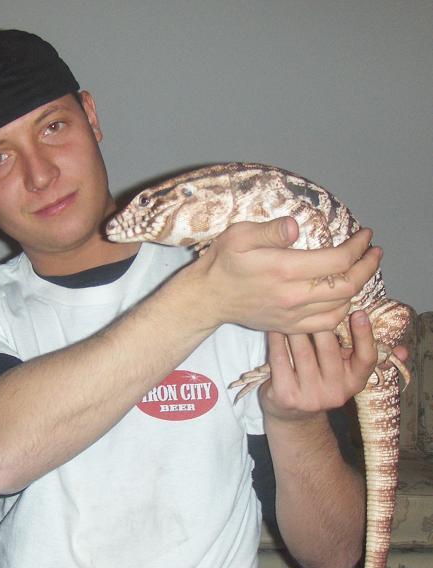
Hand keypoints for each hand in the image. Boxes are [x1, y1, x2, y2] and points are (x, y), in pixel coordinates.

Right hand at [191, 216, 382, 333]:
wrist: (208, 298)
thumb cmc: (223, 262)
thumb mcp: (239, 235)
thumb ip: (270, 231)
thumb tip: (295, 226)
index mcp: (283, 269)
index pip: (337, 260)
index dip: (358, 247)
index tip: (365, 235)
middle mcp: (292, 295)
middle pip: (347, 285)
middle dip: (368, 267)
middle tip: (373, 253)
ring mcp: (292, 314)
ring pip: (341, 305)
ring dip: (358, 287)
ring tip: (362, 270)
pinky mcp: (289, 326)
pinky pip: (327, 323)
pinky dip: (342, 309)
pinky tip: (343, 296)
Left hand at [259, 311, 405, 423]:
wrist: (293, 416)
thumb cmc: (320, 381)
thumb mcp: (344, 373)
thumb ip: (363, 354)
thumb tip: (403, 351)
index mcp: (354, 383)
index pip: (366, 359)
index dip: (364, 336)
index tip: (359, 312)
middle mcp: (335, 392)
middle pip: (328, 349)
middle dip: (318, 322)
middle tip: (309, 302)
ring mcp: (310, 397)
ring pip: (302, 351)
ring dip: (294, 327)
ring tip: (289, 309)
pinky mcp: (286, 396)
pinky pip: (280, 359)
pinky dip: (276, 339)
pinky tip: (274, 326)